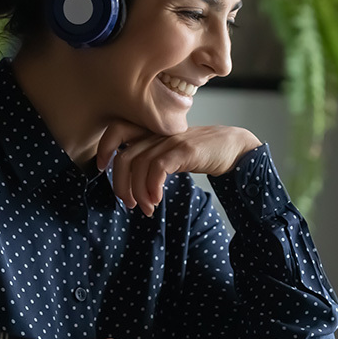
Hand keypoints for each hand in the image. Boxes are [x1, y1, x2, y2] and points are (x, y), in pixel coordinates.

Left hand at [96, 120, 261, 216]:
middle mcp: (158, 133)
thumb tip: (131, 183)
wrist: (234, 147)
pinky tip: (157, 199)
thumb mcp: (171, 152)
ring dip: (139, 193)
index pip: (117, 130)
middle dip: (121, 185)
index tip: (103, 169)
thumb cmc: (201, 153)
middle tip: (129, 204)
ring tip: (147, 208)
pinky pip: (158, 168)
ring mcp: (172, 140)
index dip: (104, 148)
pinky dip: (152, 187)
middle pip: (124, 157)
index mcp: (152, 132)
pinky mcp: (185, 149)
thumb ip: (152, 159)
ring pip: (139, 165)